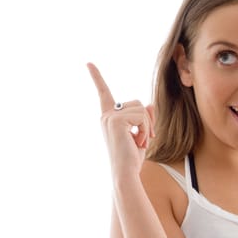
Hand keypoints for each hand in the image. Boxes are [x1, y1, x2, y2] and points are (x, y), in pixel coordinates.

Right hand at [87, 62, 154, 178]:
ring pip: (141, 109)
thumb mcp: (140, 134)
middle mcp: (106, 115)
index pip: (103, 93)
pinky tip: (138, 141)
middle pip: (137, 102)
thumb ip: (144, 118)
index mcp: (109, 117)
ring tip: (140, 141)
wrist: (125, 173)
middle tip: (145, 138)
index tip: (88, 63)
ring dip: (147, 126)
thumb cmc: (131, 159)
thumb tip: (149, 104)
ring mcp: (109, 117)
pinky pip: (141, 116)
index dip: (97, 77)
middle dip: (147, 119)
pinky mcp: (116, 121)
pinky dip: (145, 129)